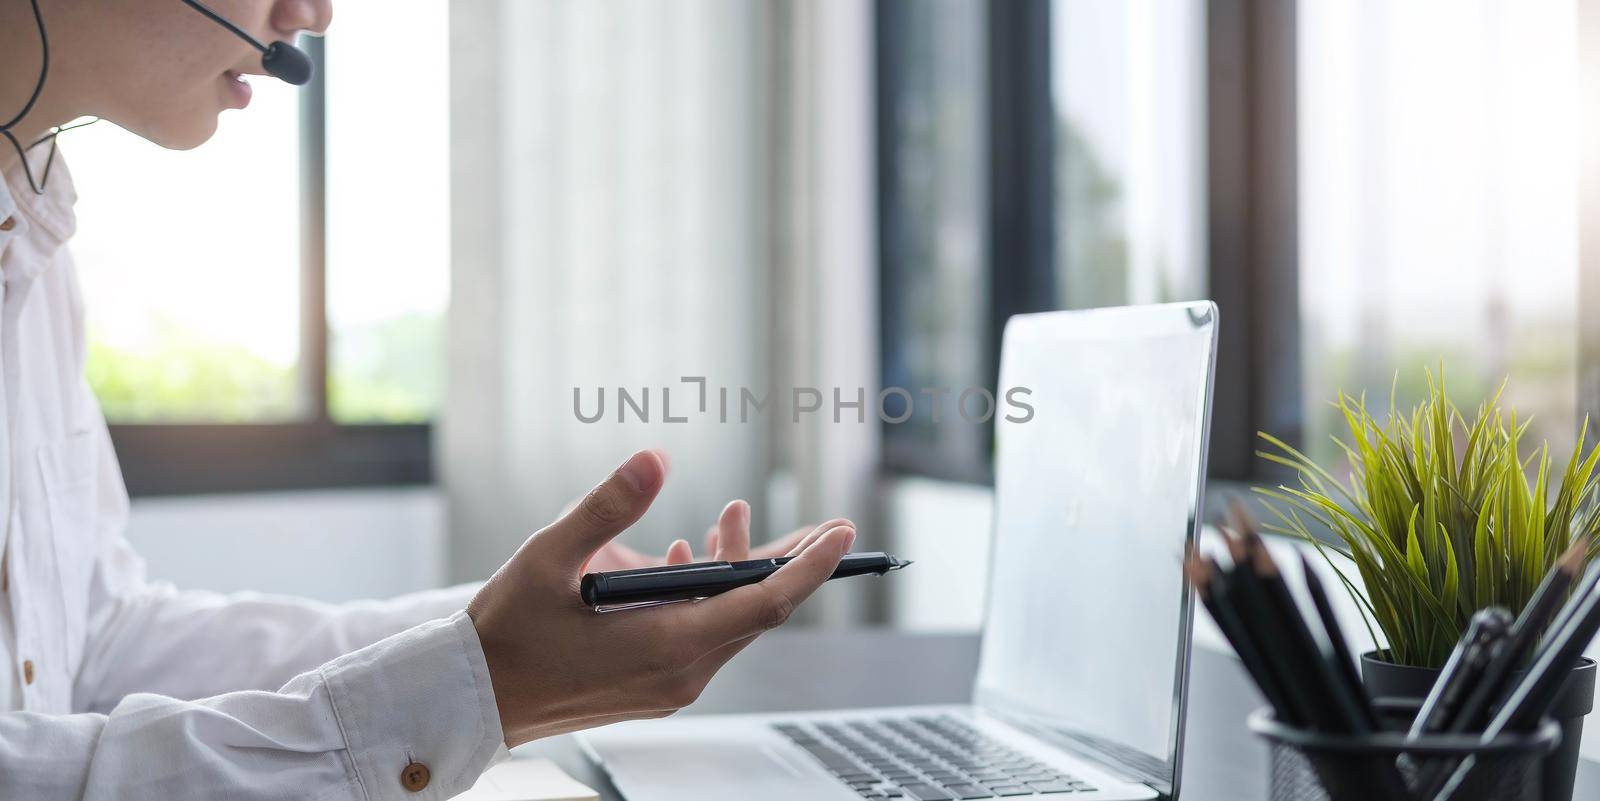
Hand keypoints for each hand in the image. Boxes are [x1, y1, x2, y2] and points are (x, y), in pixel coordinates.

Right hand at [467, 449, 854, 746]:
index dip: (810, 565)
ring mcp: (669, 684)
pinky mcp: (653, 685)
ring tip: (731, 517)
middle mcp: (681, 672)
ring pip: (728, 622)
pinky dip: (705, 596)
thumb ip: (608, 506)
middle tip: (821, 523)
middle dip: (785, 561)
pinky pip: (701, 637)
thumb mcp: (551, 557)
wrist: (471, 697)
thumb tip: (655, 458)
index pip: (766, 603)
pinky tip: (685, 557)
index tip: (843, 534)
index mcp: (669, 644)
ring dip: (735, 572)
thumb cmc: (508, 632)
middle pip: (756, 610)